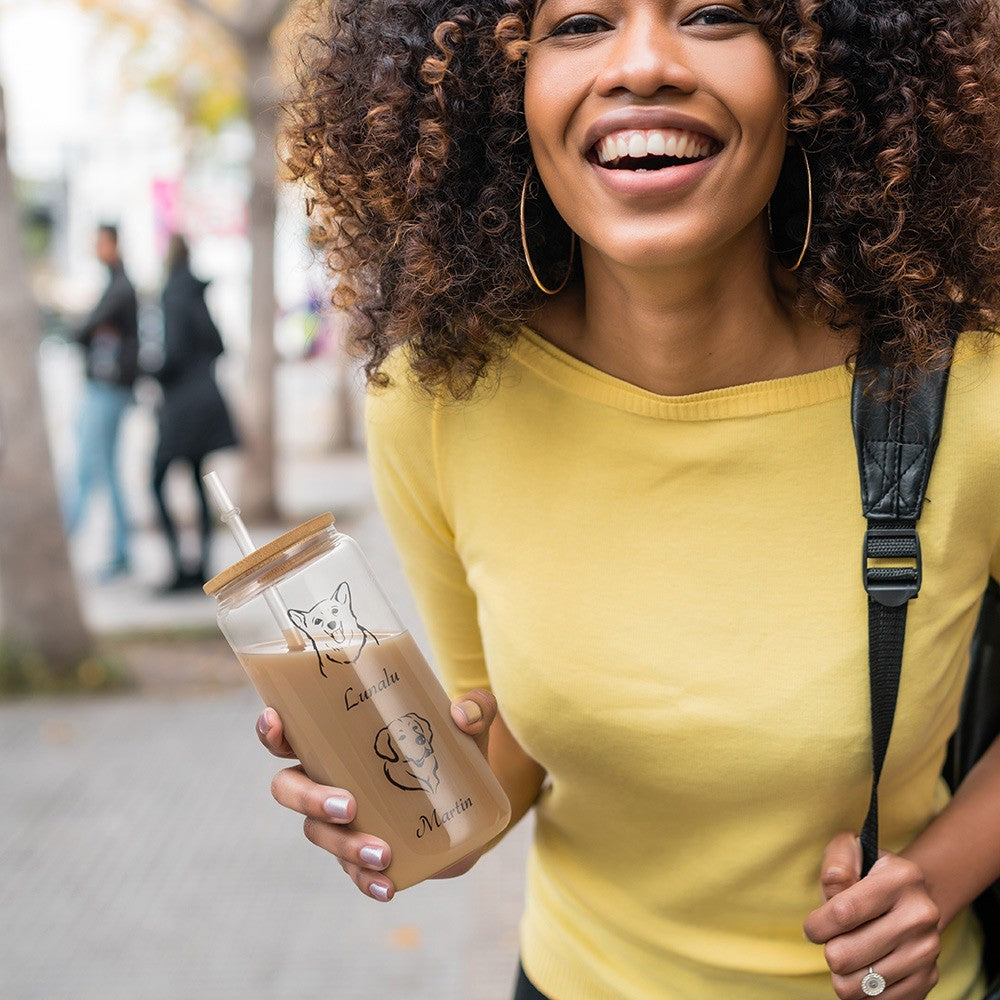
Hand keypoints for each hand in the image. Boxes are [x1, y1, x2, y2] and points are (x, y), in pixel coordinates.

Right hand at [256, 689, 498, 900]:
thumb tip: (463, 715)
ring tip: (381, 852)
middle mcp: (330, 778)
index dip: (272, 730)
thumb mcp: (471, 723)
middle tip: (349, 806)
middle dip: (309, 799)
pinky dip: (366, 881)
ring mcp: (344, 820)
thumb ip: (476, 707)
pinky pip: (353, 873)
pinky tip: (387, 886)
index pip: (291, 733)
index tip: (276, 722)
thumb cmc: (456, 747)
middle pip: (289, 788)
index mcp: (339, 740)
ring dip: (344, 845)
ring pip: (318, 834)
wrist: (477, 802)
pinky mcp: (365, 853)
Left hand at [803, 832, 941, 998]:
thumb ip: (836, 863)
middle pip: (845, 955)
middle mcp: (921, 915)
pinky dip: (863, 990)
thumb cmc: (867, 873)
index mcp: (902, 878)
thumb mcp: (849, 852)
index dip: (817, 925)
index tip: (812, 927)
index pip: (843, 912)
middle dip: (829, 950)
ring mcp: (928, 951)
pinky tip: (865, 968)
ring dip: (843, 973)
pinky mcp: (929, 980)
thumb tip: (835, 883)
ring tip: (848, 953)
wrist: (911, 897)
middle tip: (833, 940)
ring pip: (858, 985)